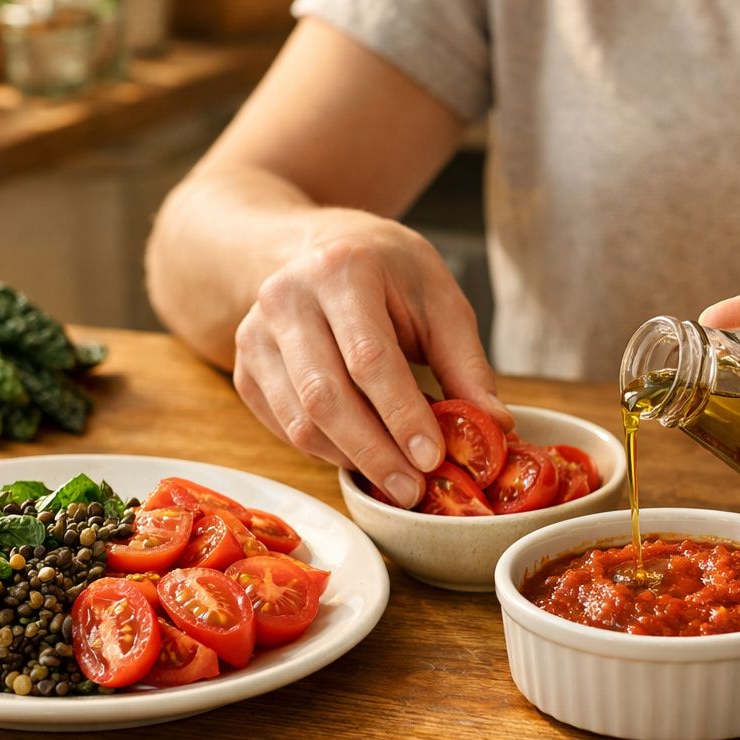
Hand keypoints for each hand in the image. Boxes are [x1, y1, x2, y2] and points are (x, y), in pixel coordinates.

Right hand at [233, 214, 511, 507]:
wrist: (318, 249)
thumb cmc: (388, 273)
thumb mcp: (438, 299)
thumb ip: (465, 363)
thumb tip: (495, 426)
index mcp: (341, 270)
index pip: (368, 357)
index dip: (401, 414)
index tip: (432, 457)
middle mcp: (286, 298)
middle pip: (326, 396)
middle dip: (374, 452)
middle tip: (413, 489)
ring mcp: (255, 335)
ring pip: (299, 420)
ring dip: (350, 459)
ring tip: (395, 480)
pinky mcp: (244, 369)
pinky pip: (284, 427)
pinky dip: (325, 451)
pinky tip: (361, 457)